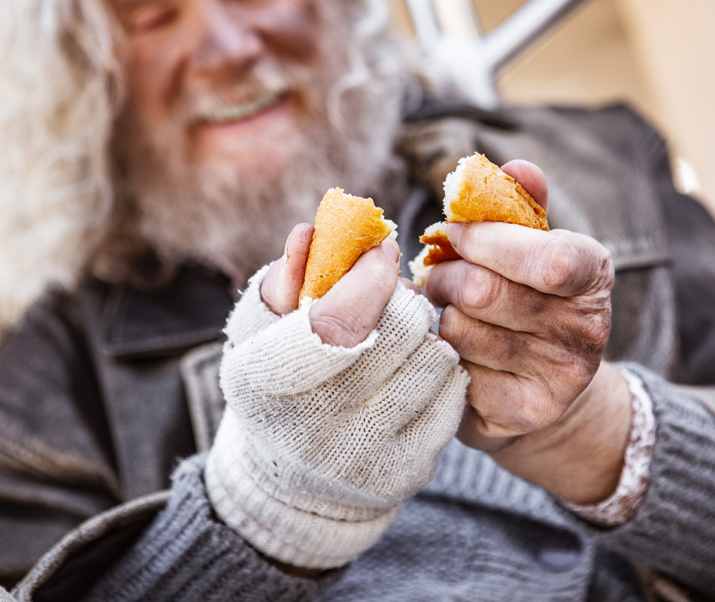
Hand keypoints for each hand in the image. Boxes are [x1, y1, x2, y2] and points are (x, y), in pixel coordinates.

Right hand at [206, 225, 468, 569]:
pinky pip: (454, 392)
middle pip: (397, 334)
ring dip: (425, 335)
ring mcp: (365, 457)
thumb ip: (283, 279)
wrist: (294, 480)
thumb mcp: (260, 331)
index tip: (382, 252)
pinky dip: (441, 370)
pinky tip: (414, 370)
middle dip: (403, 301)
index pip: (335, 324)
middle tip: (394, 296)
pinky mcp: (409, 471)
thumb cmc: (277, 383)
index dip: (368, 280)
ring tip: (402, 336)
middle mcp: (313, 430)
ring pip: (434, 359)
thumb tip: (309, 234)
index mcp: (265, 384)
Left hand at [423, 160, 631, 504]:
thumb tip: (516, 168)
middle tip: (436, 274)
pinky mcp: (521, 413)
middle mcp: (587, 331)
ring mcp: (558, 378)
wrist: (546, 388)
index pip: (545, 257)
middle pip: (484, 291)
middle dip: (444, 275)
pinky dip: (442, 354)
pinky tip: (455, 351)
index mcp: (593, 275)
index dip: (486, 241)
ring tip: (447, 310)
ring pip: (460, 329)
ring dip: (439, 314)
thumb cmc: (530, 299)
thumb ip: (522, 206)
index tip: (454, 233)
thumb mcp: (533, 247)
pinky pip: (453, 369)